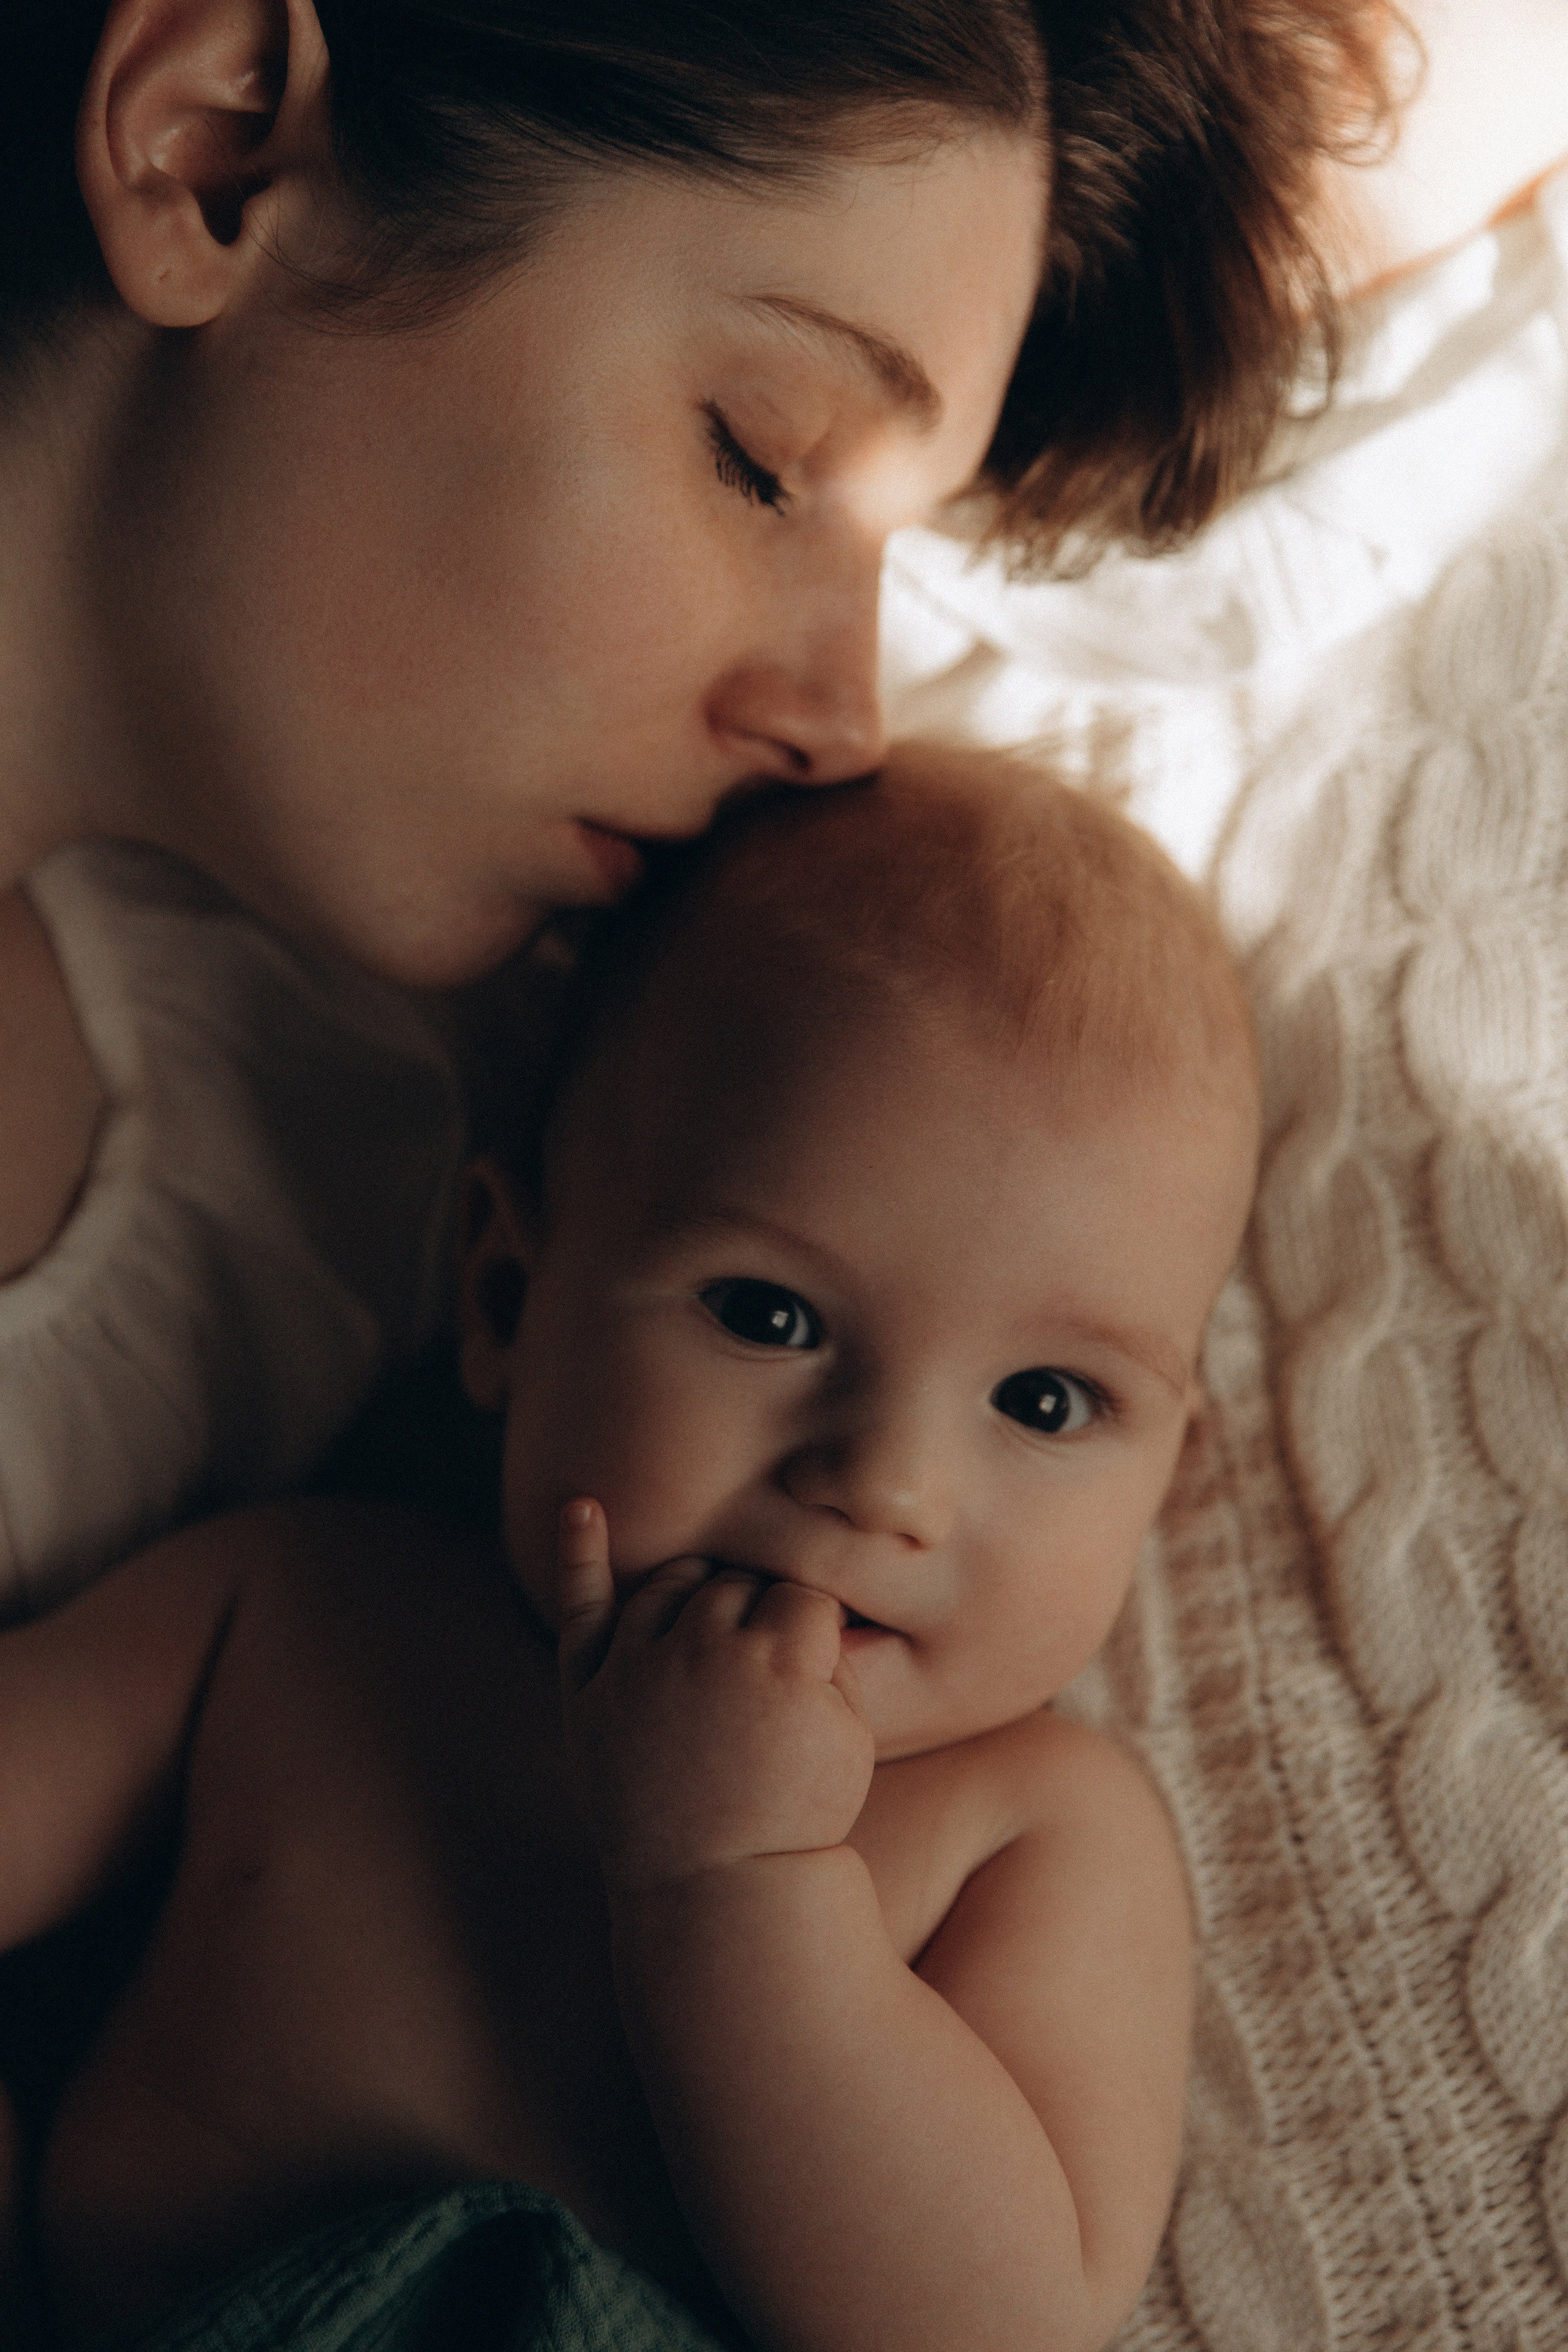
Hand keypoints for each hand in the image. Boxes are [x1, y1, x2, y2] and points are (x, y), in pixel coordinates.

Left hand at [556, 1501, 875, 1896]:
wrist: (719, 1891)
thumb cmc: (798, 1813)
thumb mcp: (851, 1734)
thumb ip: (833, 1655)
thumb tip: (811, 1597)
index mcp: (779, 1657)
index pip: (800, 1593)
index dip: (813, 1633)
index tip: (812, 1678)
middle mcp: (703, 1647)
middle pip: (736, 1583)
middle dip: (758, 1616)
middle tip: (764, 1680)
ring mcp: (638, 1665)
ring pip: (673, 1582)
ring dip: (700, 1596)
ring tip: (718, 1642)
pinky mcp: (590, 1689)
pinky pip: (582, 1606)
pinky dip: (580, 1552)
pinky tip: (582, 1506)